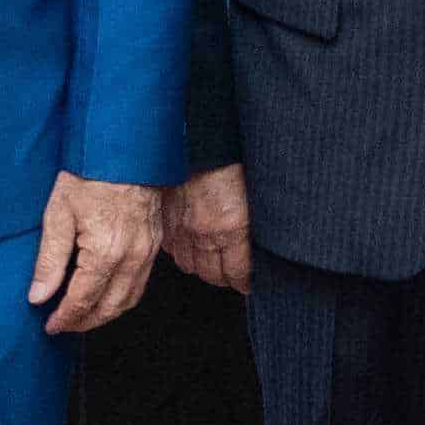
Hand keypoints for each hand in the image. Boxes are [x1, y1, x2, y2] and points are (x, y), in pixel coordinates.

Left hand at [25, 173, 162, 334]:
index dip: (65, 318)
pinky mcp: (154, 244)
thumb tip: (39, 295)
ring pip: (129, 299)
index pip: (83, 300)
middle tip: (64, 326)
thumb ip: (49, 260)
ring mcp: (147, 251)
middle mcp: (132, 257)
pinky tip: (107, 295)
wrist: (124, 149)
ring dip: (106, 314)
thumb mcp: (58, 214)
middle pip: (109, 307)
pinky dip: (124, 298)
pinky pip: (141, 283)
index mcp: (105, 252)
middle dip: (85, 322)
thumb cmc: (90, 174)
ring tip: (83, 317)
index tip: (50, 325)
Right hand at [168, 164, 252, 292]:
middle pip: (214, 275)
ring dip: (203, 269)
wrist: (199, 141)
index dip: (244, 282)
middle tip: (232, 276)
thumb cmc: (229, 160)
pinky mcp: (168, 222)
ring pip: (192, 267)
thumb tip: (256, 242)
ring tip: (213, 265)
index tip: (248, 283)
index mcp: (233, 228)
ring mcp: (184, 229)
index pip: (238, 272)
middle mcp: (206, 234)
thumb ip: (252, 223)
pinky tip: (191, 250)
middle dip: (225, 279)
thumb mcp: (253, 195)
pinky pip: (174, 251)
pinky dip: (183, 254)